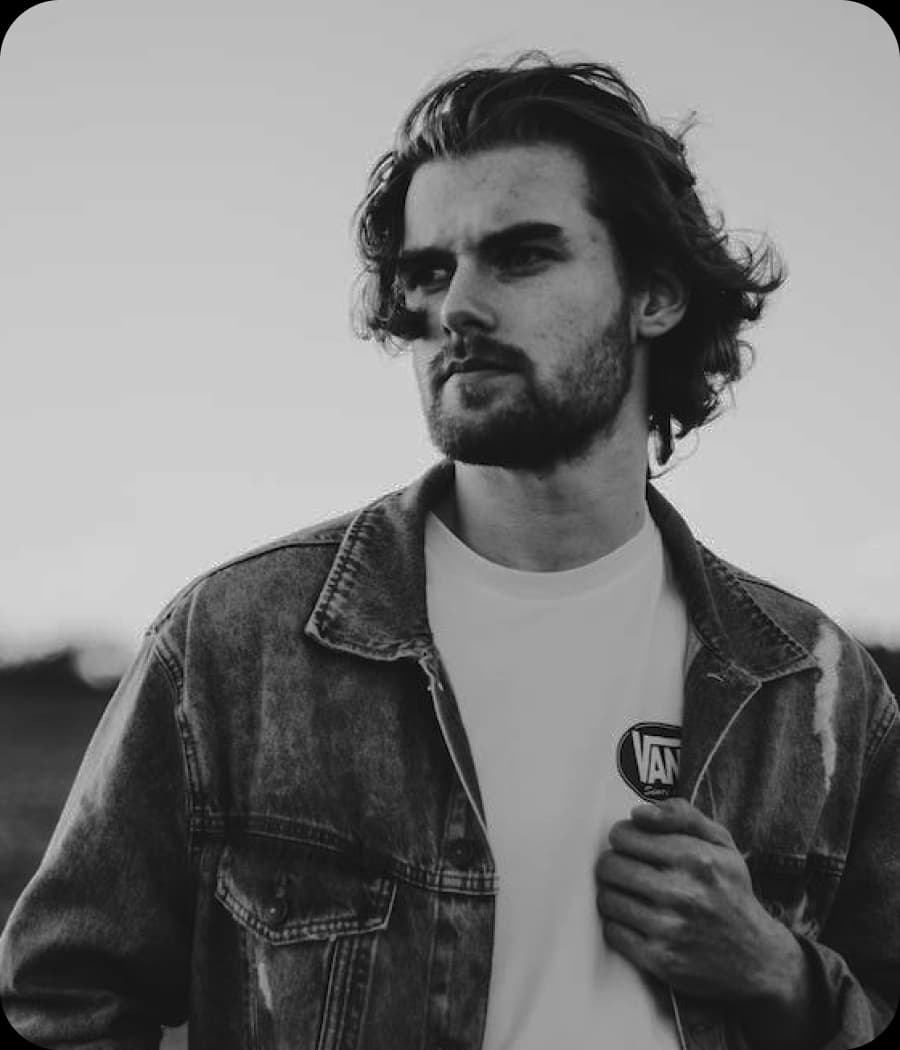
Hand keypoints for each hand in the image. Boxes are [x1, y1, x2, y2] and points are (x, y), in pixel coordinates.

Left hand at [594, 798, 803, 1006]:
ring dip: (615, 895)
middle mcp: (681, 892)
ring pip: (607, 898)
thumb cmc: (731, 892)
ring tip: (635, 896)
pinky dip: (620, 925)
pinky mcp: (660, 959)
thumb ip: (681, 814)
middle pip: (609, 866)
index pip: (623, 835)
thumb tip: (638, 813)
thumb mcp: (721, 843)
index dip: (623, 838)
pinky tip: (638, 922)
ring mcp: (669, 928)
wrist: (757, 959)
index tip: (633, 846)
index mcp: (694, 857)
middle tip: (630, 871)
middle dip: (614, 865)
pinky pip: (613, 931)